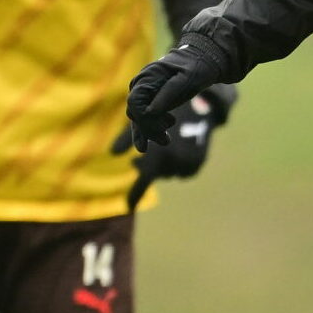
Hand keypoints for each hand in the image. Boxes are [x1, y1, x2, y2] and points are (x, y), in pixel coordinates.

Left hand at [108, 84, 235, 209]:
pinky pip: (183, 171)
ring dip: (164, 164)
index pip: (143, 182)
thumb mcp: (144, 122)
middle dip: (147, 167)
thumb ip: (127, 139)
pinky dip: (178, 164)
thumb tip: (112, 153)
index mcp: (158, 156)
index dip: (135, 196)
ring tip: (163, 148)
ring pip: (169, 172)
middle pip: (155, 174)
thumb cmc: (165, 111)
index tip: (128, 208)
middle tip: (139, 159)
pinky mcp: (198, 162)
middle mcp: (174, 163)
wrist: (199, 105)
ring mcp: (188, 164)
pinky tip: (179, 148)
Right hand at [123, 38, 230, 149]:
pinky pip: (145, 116)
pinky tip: (157, 139)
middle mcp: (141, 84)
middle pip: (136, 113)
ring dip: (149, 132)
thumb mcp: (187, 79)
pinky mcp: (151, 98)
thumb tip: (151, 111)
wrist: (202, 59)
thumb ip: (169, 93)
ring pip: (139, 117)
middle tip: (167, 140)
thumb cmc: (195, 67)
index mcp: (147, 77)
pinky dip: (149, 129)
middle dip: (149, 129)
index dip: (146, 119)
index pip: (135, 104)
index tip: (164, 126)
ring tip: (166, 141)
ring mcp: (145, 91)